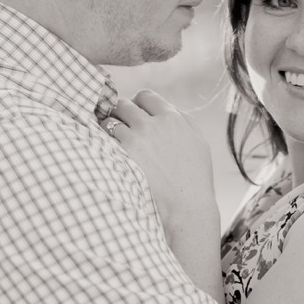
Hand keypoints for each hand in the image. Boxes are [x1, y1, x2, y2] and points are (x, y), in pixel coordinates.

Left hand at [107, 91, 217, 230]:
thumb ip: (183, 121)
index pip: (145, 96)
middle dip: (121, 114)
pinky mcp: (123, 154)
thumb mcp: (199, 143)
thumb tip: (165, 109)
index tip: (136, 116)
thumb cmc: (195, 179)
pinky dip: (104, 143)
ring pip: (110, 120)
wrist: (187, 207)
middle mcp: (153, 124)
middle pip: (124, 104)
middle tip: (122, 129)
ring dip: (109, 129)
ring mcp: (136, 138)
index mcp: (173, 118)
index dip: (138, 104)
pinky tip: (110, 153)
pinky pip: (104, 138)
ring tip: (115, 143)